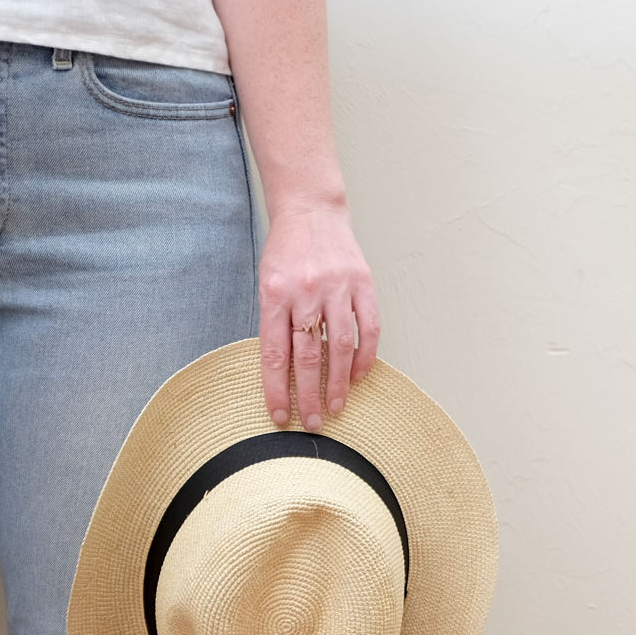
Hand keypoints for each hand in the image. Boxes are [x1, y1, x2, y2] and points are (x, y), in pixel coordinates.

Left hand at [257, 201, 381, 428]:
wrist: (311, 211)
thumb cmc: (285, 253)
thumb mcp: (268, 283)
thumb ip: (275, 322)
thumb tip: (285, 372)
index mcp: (275, 295)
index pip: (275, 354)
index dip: (277, 389)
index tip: (279, 416)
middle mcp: (306, 293)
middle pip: (308, 356)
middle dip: (309, 395)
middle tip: (312, 423)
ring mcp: (337, 288)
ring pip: (339, 346)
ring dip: (338, 383)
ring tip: (336, 407)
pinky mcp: (362, 284)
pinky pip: (367, 328)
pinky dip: (364, 356)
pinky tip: (358, 376)